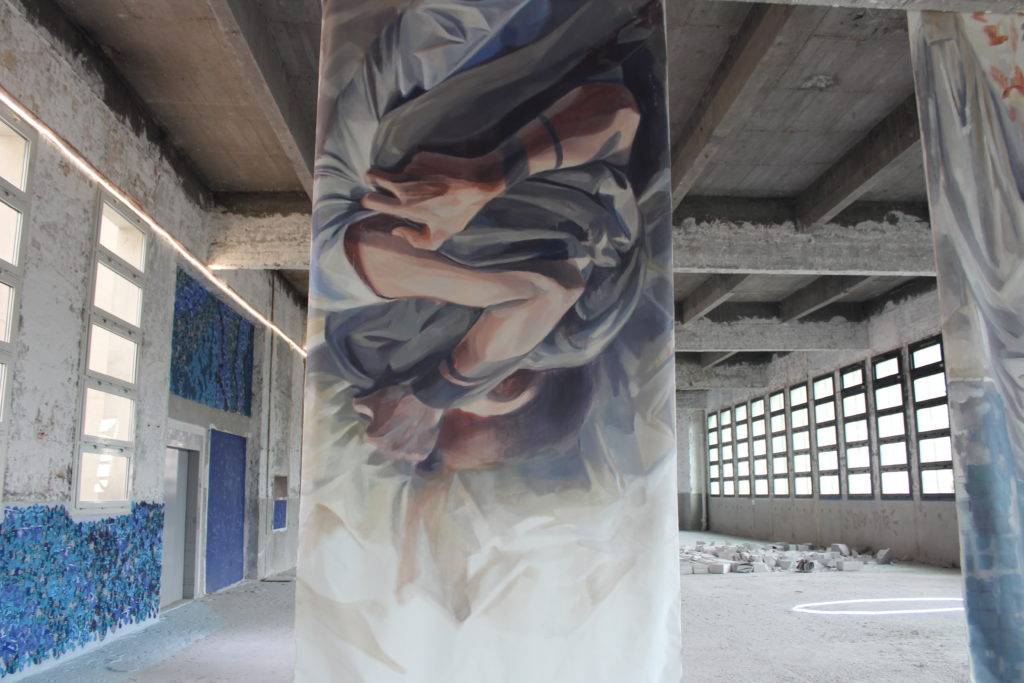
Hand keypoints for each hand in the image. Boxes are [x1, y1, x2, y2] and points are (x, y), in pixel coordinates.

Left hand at [353, 385, 442, 462]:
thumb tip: (356, 408)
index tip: (383, 419)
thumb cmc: (398, 399)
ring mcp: (406, 454)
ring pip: (399, 452)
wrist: (426, 400)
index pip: (369, 436)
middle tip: (396, 424)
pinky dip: (415, 448)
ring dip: (401, 444)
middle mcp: (389, 451)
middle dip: (387, 437)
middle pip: (384, 446)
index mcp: (374, 439)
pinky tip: (417, 436)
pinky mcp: (421, 454)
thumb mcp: (375, 398)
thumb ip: (360, 405)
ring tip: (408, 430)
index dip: (375, 426)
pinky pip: (415, 455)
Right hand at [361, 151, 505, 249]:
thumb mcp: (442, 234)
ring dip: (399, 172)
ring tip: (417, 178)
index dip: (367, 199)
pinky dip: (415, 166)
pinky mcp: (420, 156)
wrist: (478, 181)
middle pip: (371, 176)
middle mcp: (404, 187)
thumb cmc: (460, 210)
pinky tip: (429, 172)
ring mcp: (411, 168)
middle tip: (378, 179)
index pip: (370, 200)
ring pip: (393, 168)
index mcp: (406, 207)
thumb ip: (416, 241)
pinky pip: (409, 161)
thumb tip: (397, 231)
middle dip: (372, 178)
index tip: (371, 198)